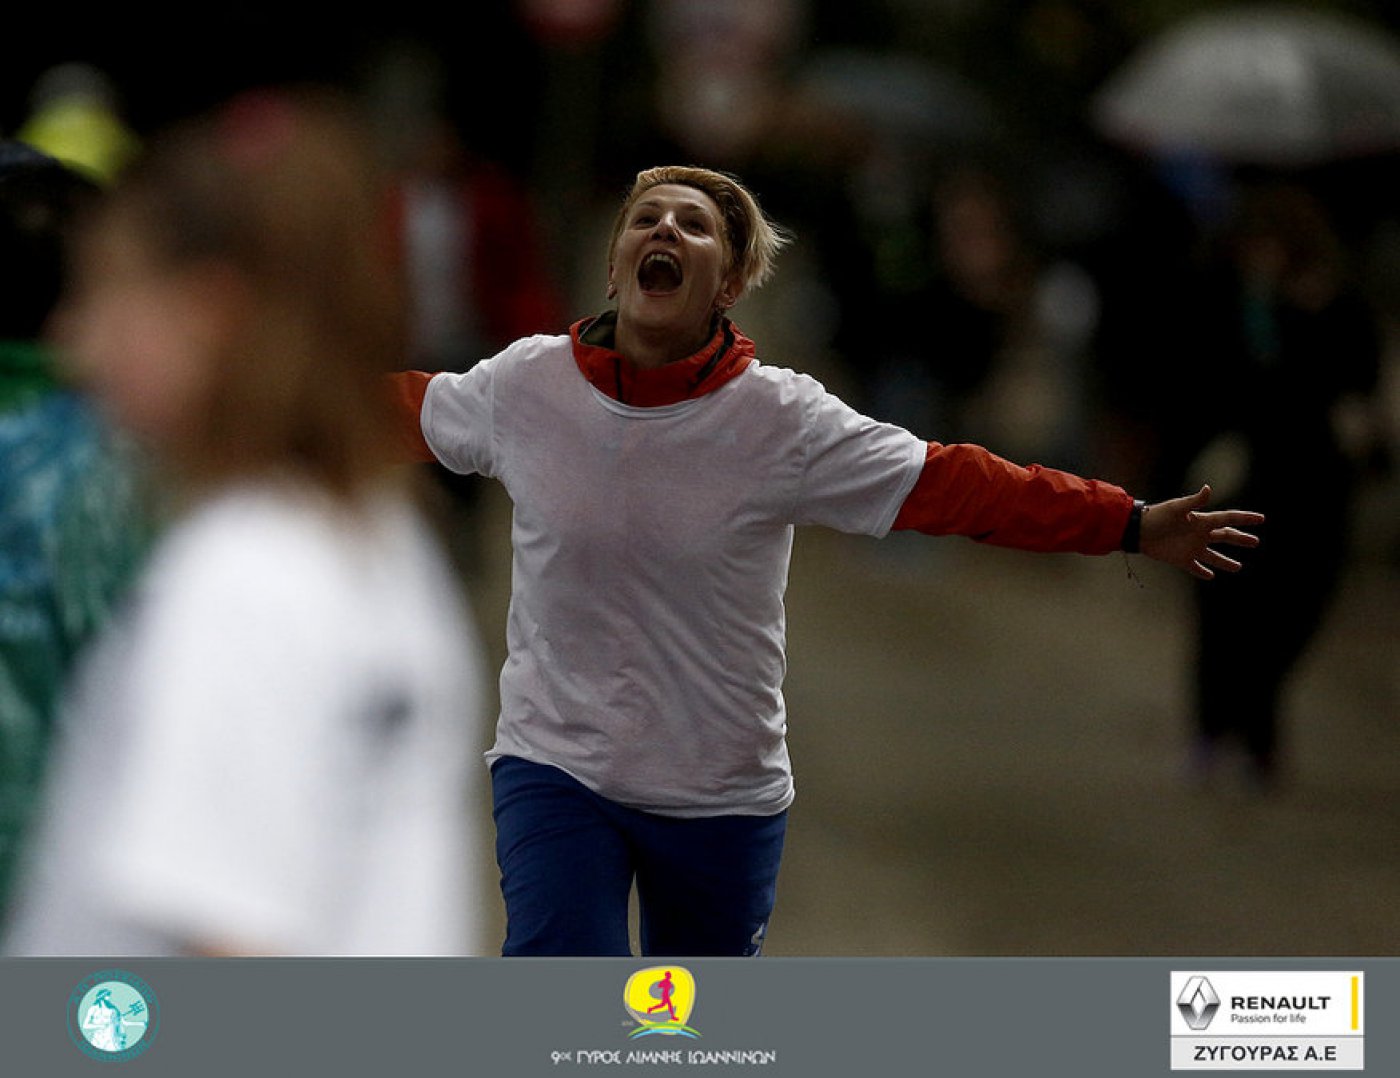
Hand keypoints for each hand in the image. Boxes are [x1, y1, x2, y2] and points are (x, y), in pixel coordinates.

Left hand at [1140, 485, 1263, 579]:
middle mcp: (1199, 534)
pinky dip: (1203, 572)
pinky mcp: (1181, 559)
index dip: (1244, 519)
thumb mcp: (1177, 508)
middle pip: (1225, 536)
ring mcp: (1191, 547)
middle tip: (1256, 541)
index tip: (1261, 519)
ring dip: (1225, 562)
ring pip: (1213, 556)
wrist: (1138, 530)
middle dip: (1240, 539)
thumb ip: (1194, 501)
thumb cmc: (1157, 516)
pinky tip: (1211, 576)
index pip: (1227, 518)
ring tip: (1238, 567)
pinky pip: (1195, 567)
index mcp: (1201, 520)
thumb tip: (1209, 488)